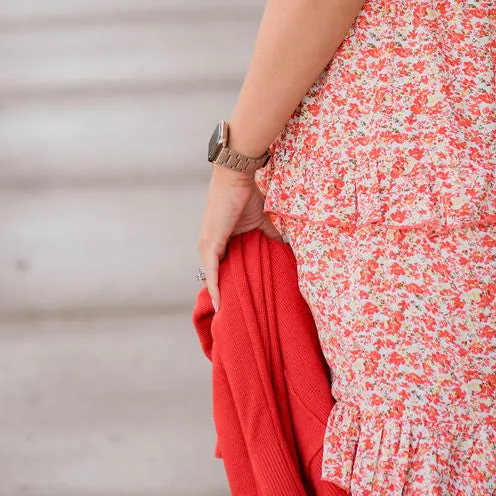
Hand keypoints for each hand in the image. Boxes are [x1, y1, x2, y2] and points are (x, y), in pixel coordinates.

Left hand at [197, 168, 279, 310]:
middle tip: (235, 316)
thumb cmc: (247, 195)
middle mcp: (210, 245)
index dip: (231, 283)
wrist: (236, 179)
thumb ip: (271, 236)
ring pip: (212, 278)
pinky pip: (211, 272)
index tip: (241, 300)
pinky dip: (214, 289)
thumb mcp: (261, 221)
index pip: (225, 267)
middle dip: (225, 294)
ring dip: (219, 296)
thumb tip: (287, 247)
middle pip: (217, 276)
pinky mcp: (210, 245)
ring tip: (228, 316)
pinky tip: (219, 305)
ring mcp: (208, 246)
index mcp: (221, 241)